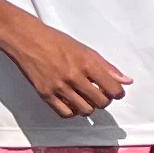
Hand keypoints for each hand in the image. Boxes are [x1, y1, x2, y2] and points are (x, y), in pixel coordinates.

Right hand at [7, 16, 130, 121]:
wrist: (27, 39)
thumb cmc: (55, 41)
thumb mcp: (86, 50)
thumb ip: (107, 67)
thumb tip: (126, 81)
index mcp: (87, 63)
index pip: (113, 89)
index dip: (118, 93)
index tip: (115, 92)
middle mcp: (74, 76)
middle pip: (101, 102)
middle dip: (104, 100)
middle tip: (100, 94)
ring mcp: (59, 86)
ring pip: (85, 110)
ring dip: (89, 107)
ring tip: (85, 98)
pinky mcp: (45, 94)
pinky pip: (65, 113)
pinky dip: (72, 111)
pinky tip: (72, 102)